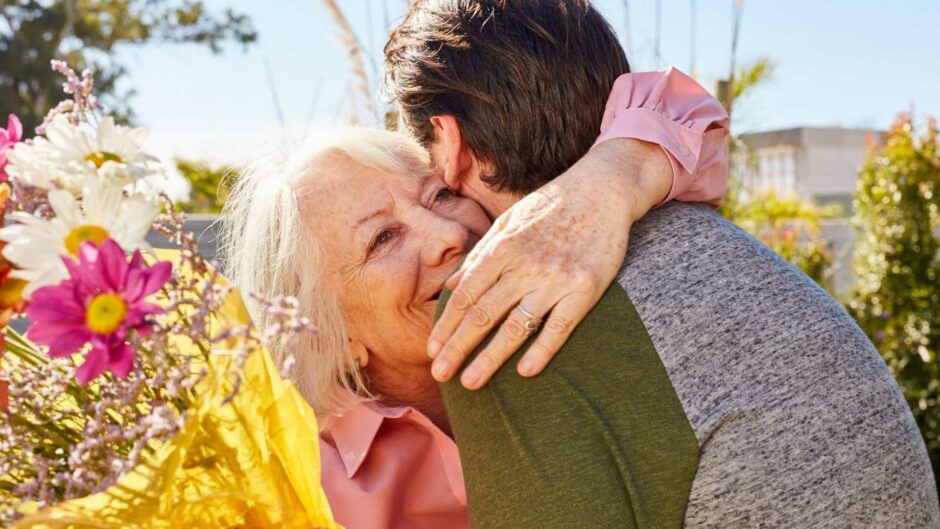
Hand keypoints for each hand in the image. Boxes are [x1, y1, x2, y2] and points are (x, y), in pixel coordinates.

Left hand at [428, 138, 671, 388]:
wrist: (604, 189)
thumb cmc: (552, 205)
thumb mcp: (509, 220)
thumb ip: (481, 253)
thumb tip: (452, 284)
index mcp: (502, 247)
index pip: (465, 295)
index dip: (446, 324)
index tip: (432, 349)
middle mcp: (525, 265)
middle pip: (483, 315)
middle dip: (457, 347)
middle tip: (439, 375)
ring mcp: (556, 279)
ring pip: (515, 327)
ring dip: (490, 358)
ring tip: (471, 383)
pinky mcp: (585, 289)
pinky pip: (559, 327)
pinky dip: (541, 351)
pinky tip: (524, 372)